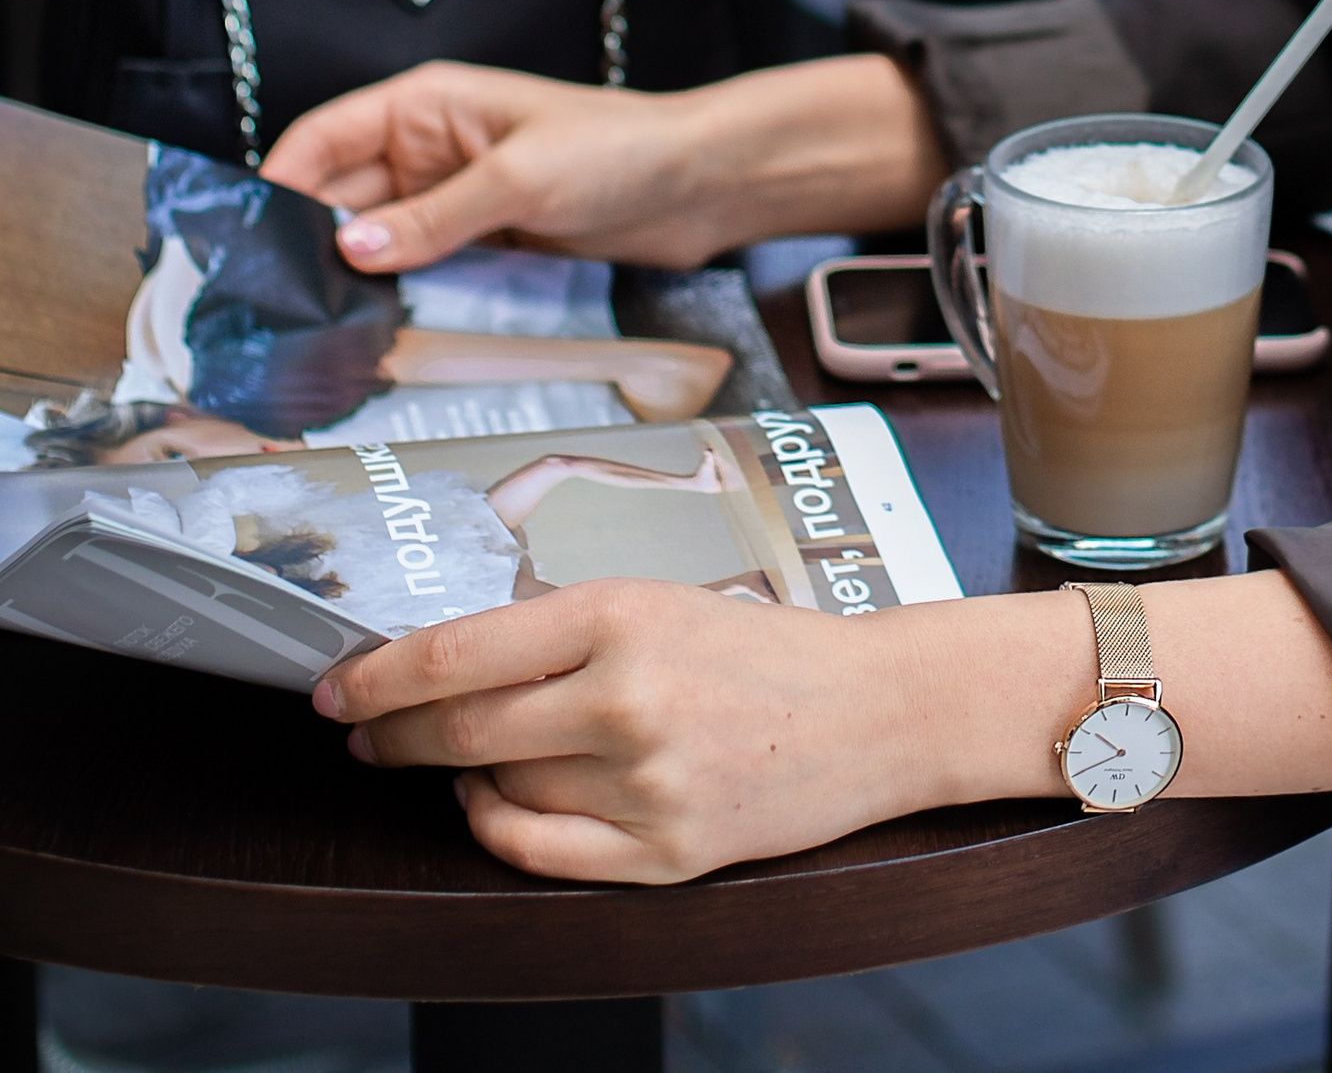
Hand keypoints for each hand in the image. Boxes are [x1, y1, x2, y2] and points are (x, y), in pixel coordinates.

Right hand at [262, 55, 946, 272]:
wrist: (702, 184)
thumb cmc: (623, 148)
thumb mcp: (520, 177)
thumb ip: (433, 218)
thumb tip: (348, 250)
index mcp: (426, 106)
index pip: (321, 139)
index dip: (276, 187)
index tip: (241, 245)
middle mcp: (428, 149)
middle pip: (336, 198)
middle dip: (302, 246)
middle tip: (266, 310)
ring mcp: (452, 199)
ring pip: (372, 242)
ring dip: (345, 280)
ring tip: (306, 333)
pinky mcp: (480, 241)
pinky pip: (416, 270)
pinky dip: (390, 298)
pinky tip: (368, 335)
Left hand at [315, 568, 1331, 883]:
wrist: (879, 709)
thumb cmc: (769, 645)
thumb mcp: (665, 598)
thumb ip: (566, 630)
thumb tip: (449, 666)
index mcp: (623, 612)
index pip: (460, 652)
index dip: (378, 678)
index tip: (332, 688)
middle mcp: (625, 697)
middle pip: (460, 727)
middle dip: (394, 731)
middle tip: (363, 728)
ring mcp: (642, 784)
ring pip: (494, 789)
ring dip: (462, 774)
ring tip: (468, 754)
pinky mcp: (660, 854)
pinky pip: (533, 853)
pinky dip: (499, 827)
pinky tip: (499, 804)